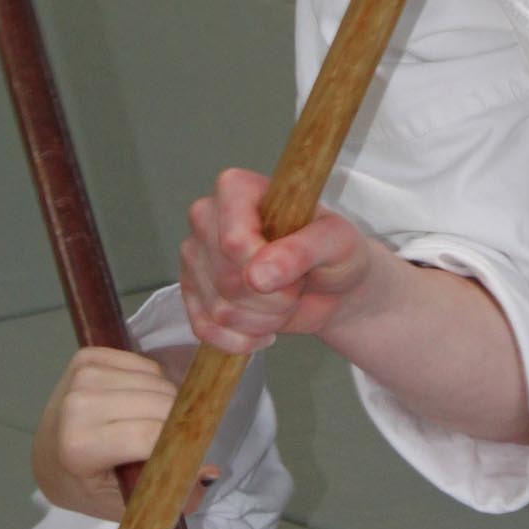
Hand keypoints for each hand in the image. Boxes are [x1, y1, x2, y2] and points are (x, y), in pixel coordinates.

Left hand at [31, 346, 217, 520]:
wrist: (48, 460)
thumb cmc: (91, 486)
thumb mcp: (129, 504)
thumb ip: (172, 493)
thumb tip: (210, 470)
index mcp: (78, 447)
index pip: (149, 435)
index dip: (180, 444)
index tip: (192, 457)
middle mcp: (76, 406)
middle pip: (159, 403)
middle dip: (178, 422)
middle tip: (169, 443)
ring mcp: (80, 376)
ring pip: (156, 380)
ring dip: (166, 401)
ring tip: (149, 425)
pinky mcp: (87, 357)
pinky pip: (145, 364)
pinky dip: (152, 382)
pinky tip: (136, 403)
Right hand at [180, 167, 382, 352]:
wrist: (331, 288)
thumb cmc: (335, 253)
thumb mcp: (336, 242)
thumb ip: (302, 250)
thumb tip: (257, 275)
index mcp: (236, 188)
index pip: (234, 242)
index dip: (267, 268)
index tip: (297, 270)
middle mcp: (206, 216)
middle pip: (228, 279)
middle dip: (274, 299)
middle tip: (296, 287)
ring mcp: (194, 256)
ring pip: (220, 309)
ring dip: (263, 321)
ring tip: (283, 304)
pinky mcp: (191, 292)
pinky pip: (205, 329)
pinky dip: (241, 341)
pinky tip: (262, 330)